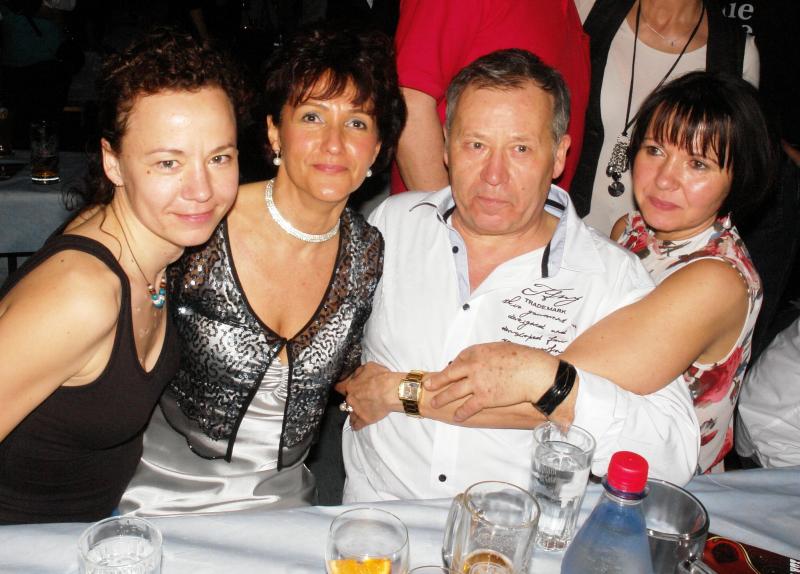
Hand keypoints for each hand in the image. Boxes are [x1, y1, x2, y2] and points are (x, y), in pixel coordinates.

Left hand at [335, 362, 401, 430]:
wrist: (391, 391)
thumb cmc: (381, 378)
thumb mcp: (368, 367)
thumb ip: (359, 372)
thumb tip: (355, 375)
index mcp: (350, 386)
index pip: (339, 387)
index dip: (341, 387)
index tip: (342, 388)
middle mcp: (351, 399)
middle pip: (346, 401)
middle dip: (351, 400)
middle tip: (358, 399)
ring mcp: (356, 410)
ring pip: (350, 413)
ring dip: (353, 412)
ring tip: (357, 412)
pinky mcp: (364, 420)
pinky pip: (356, 425)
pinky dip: (355, 425)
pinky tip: (355, 426)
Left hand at [425, 342, 559, 421]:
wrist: (534, 373)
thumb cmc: (524, 358)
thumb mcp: (501, 348)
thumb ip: (488, 354)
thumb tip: (485, 359)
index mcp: (477, 352)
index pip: (459, 358)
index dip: (453, 366)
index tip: (449, 370)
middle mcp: (473, 366)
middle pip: (449, 374)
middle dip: (436, 381)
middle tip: (427, 385)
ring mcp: (477, 383)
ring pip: (453, 392)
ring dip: (442, 398)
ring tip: (434, 403)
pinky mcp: (484, 398)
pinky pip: (468, 407)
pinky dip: (461, 412)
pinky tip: (456, 416)